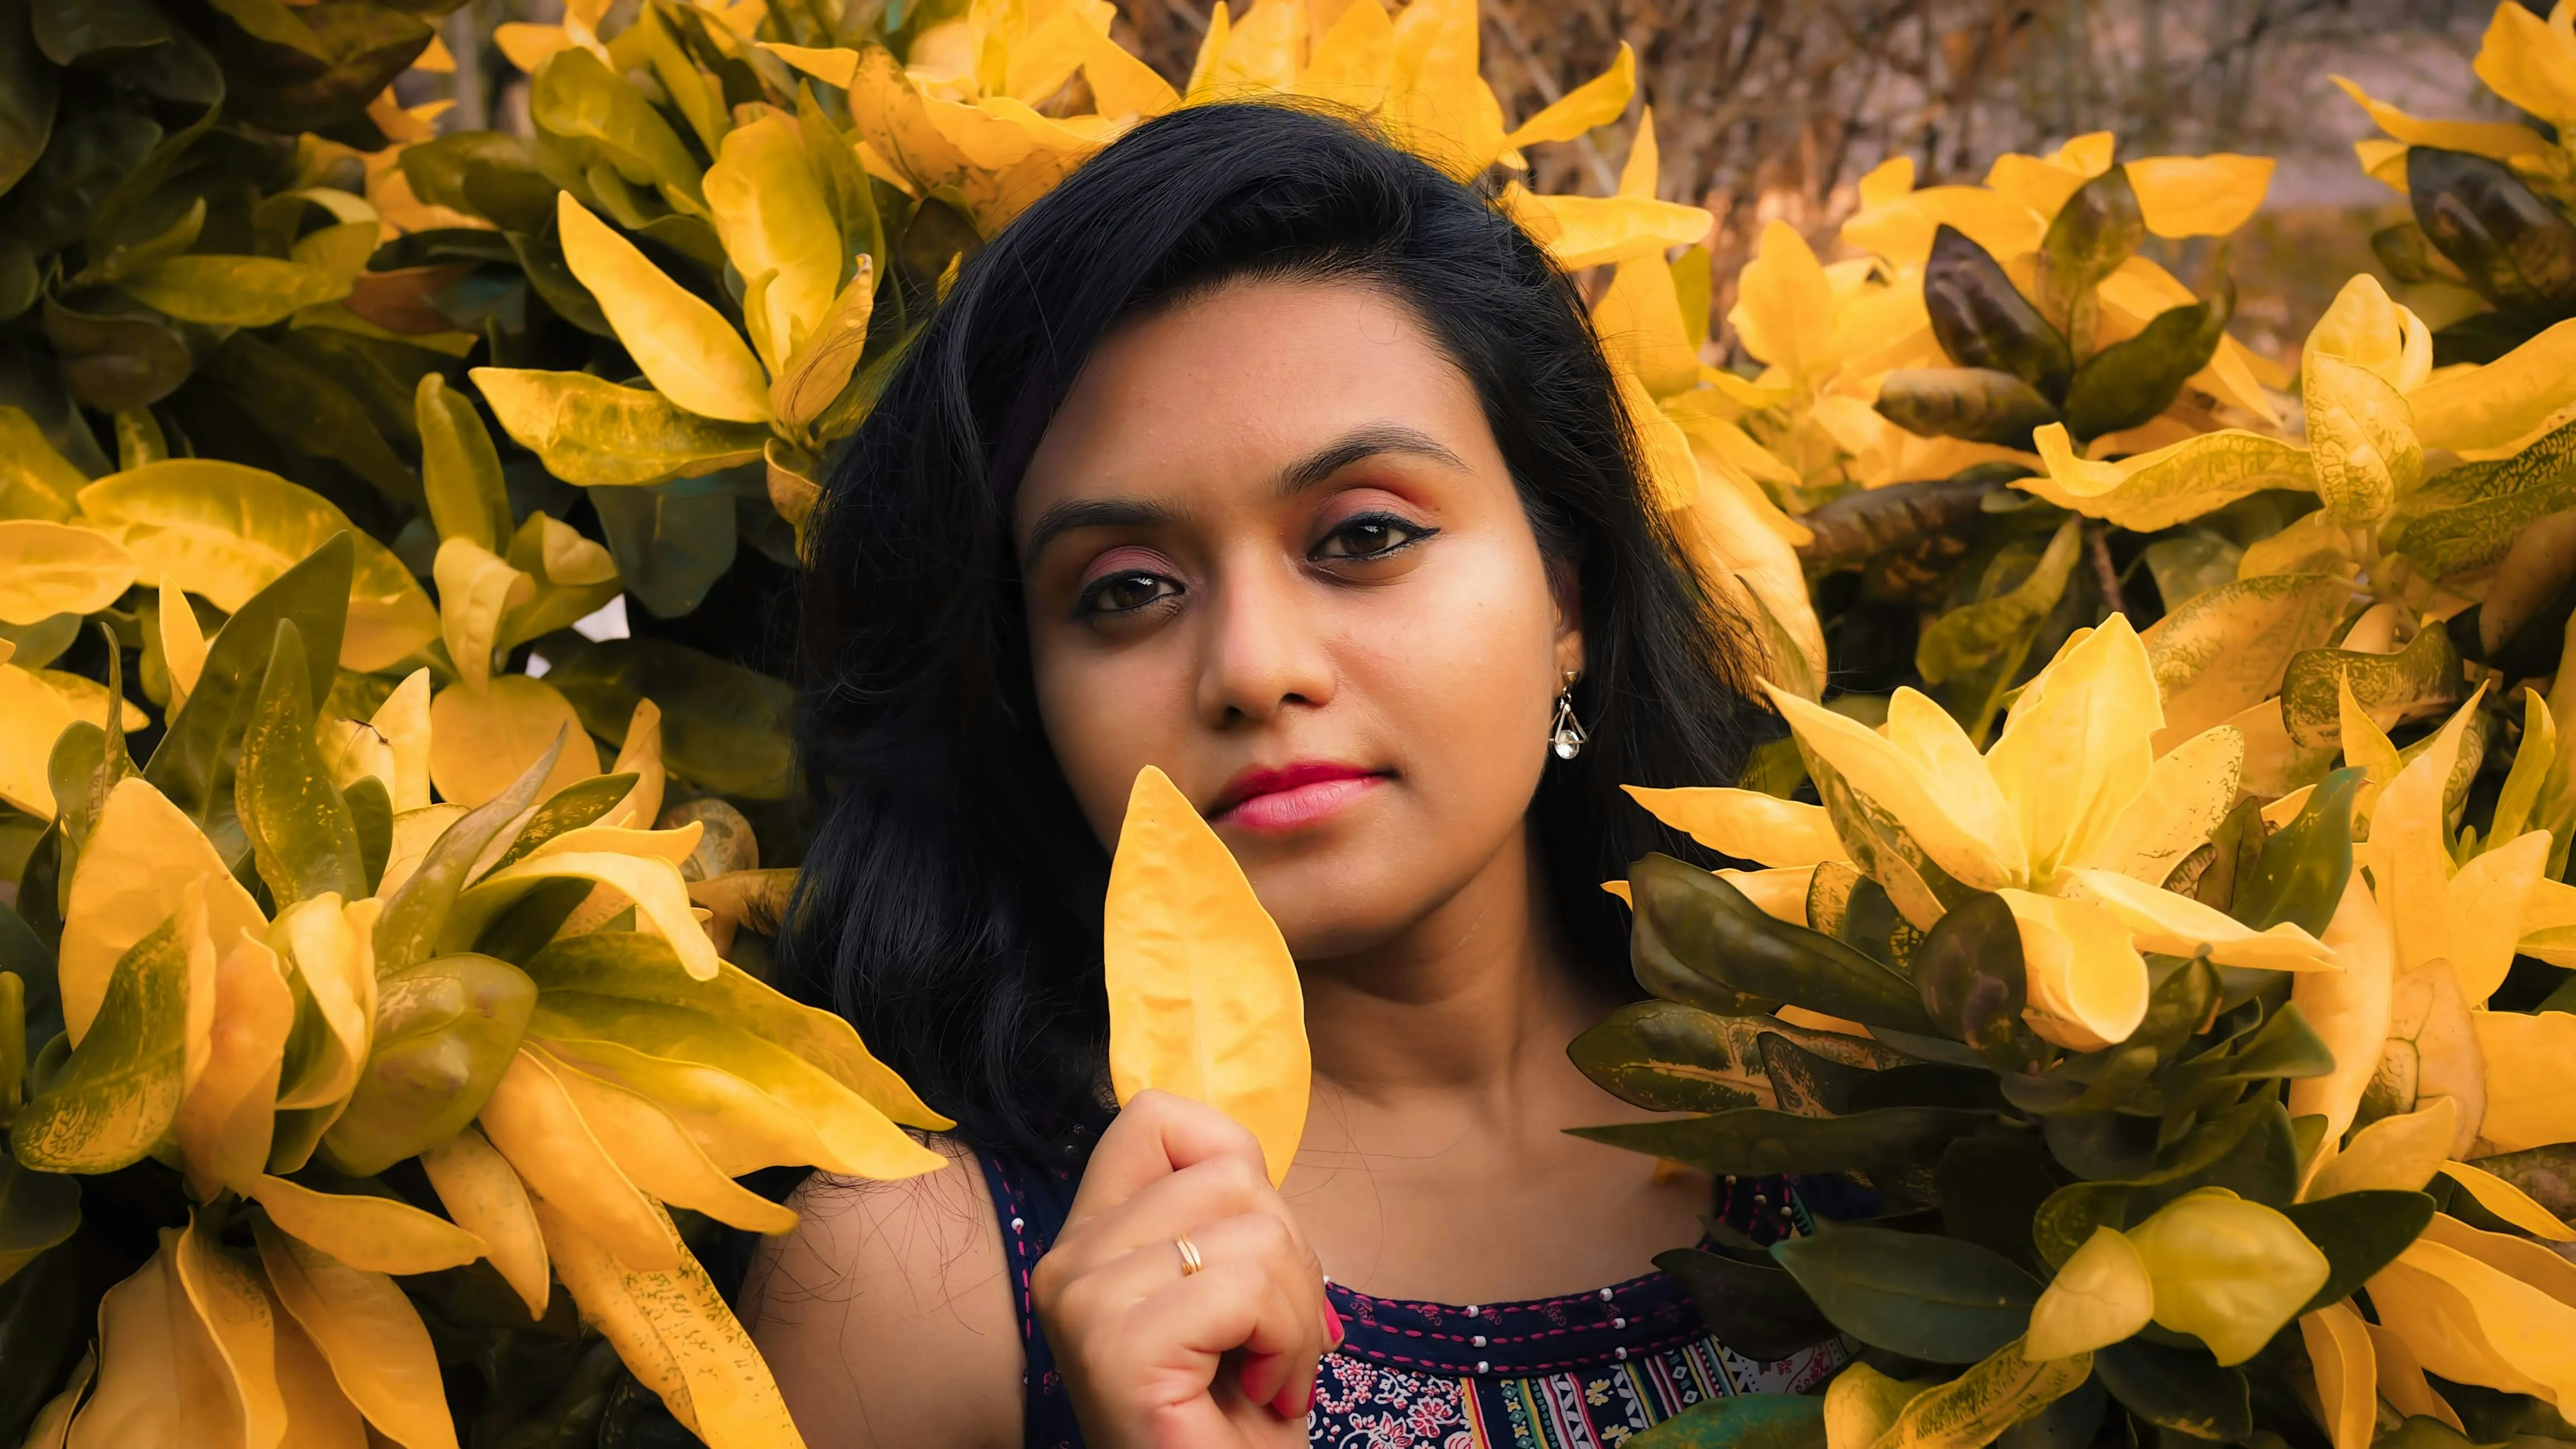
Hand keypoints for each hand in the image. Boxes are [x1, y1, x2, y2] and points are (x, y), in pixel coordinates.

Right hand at [1032, 1091, 1335, 1448]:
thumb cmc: (1233, 1417)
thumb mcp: (1233, 1288)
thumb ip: (1226, 1216)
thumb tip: (1252, 1158)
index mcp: (1089, 1237)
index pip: (1157, 1115)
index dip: (1235, 1164)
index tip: (1251, 1253)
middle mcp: (1067, 1261)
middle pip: (1229, 1173)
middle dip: (1291, 1257)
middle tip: (1273, 1341)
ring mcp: (1082, 1302)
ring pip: (1250, 1230)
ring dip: (1296, 1311)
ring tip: (1270, 1373)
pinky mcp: (1115, 1349)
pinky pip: (1245, 1288)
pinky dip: (1286, 1343)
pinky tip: (1265, 1396)